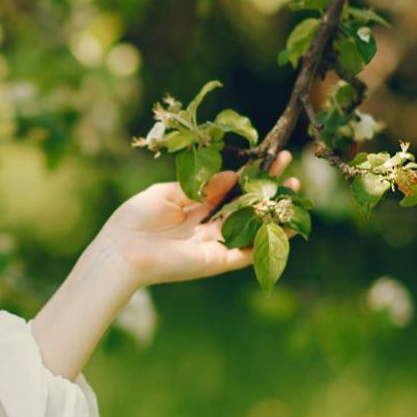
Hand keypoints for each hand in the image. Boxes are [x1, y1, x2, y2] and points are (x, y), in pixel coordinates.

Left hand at [101, 149, 299, 287]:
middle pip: (245, 204)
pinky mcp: (218, 260)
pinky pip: (251, 251)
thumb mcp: (166, 193)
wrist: (121, 251)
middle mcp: (207, 227)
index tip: (265, 155)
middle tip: (287, 163)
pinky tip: (291, 223)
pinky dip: (272, 240)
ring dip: (275, 207)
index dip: (248, 173)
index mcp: (193, 210)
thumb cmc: (135, 220)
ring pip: (253, 225)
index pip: (228, 189)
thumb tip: (232, 174)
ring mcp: (215, 244)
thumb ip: (200, 185)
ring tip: (295, 186)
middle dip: (267, 184)